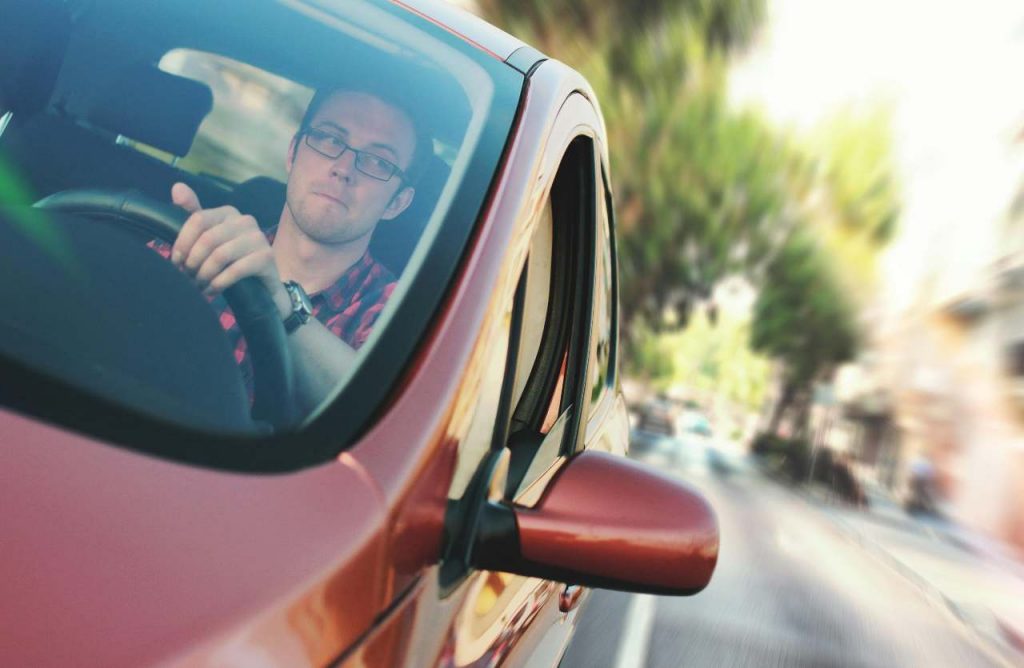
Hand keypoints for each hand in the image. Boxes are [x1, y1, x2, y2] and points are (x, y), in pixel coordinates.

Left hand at [170, 182, 287, 312]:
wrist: (261, 287)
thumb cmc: (231, 262)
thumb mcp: (209, 240)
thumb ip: (193, 215)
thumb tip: (176, 188)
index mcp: (228, 213)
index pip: (198, 219)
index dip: (183, 242)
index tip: (176, 262)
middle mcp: (245, 220)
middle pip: (208, 239)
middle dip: (193, 262)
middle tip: (188, 277)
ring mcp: (258, 238)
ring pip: (220, 255)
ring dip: (204, 275)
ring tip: (199, 286)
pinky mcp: (267, 257)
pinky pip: (235, 270)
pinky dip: (219, 283)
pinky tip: (212, 290)